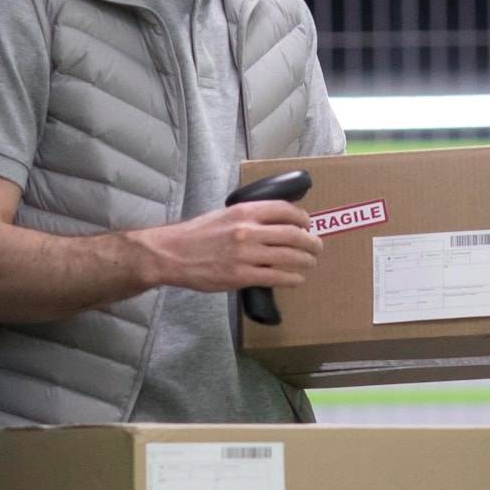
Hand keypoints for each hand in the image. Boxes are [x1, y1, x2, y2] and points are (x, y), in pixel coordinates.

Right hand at [138, 201, 317, 291]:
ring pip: (289, 256)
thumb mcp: (224, 215)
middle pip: (293, 234)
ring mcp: (246, 254)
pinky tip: (297, 278)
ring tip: (310, 263)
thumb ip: (248, 216)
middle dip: (311, 242)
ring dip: (306, 260)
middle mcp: (248, 230)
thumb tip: (274, 221)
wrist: (173, 254)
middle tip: (316, 247)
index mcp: (244, 211)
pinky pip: (276, 277)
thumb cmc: (197, 235)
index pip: (285, 210)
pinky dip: (292, 278)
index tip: (308, 225)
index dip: (303, 218)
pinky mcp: (241, 276)